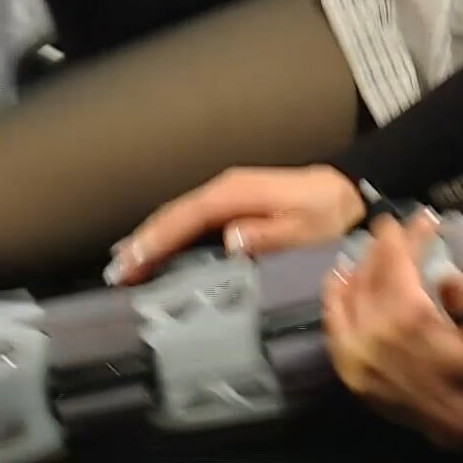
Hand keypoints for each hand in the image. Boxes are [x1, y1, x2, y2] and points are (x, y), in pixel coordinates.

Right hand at [108, 165, 366, 285]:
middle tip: (116, 272)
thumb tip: (230, 240)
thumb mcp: (306, 228)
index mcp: (237, 194)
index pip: (185, 218)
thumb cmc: (328, 213)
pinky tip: (157, 251)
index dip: (155, 240)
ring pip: (179, 216)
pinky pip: (192, 219)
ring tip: (125, 266)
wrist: (347, 191)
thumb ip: (269, 235)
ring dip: (151, 239)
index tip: (131, 262)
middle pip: (173, 215)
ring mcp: (228, 194)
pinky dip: (170, 234)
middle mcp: (226, 189)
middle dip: (142, 242)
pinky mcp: (233, 203)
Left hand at [325, 212, 462, 448]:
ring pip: (348, 294)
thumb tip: (444, 275)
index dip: (406, 236)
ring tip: (371, 246)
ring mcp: (356, 352)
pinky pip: (333, 325)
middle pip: (371, 274)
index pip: (399, 263)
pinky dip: (334, 298)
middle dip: (384, 246)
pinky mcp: (349, 369)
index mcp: (412, 319)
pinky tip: (341, 279)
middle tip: (393, 226)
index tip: (416, 218)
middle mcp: (375, 332)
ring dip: (360, 265)